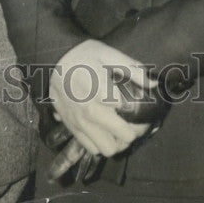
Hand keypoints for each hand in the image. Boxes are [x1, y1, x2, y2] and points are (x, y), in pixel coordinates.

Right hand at [49, 40, 154, 157]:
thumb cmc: (82, 55)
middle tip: (138, 123)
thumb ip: (132, 68)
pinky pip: (92, 149)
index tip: (148, 111)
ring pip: (108, 149)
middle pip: (124, 137)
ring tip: (122, 130)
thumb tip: (153, 83)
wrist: (50, 61)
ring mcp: (80, 123)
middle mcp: (90, 112)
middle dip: (136, 131)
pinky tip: (106, 131)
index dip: (144, 115)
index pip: (131, 114)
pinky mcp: (72, 128)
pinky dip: (102, 144)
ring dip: (119, 142)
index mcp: (101, 91)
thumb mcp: (107, 53)